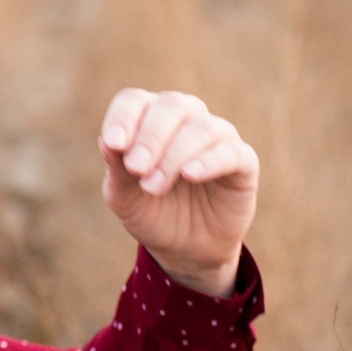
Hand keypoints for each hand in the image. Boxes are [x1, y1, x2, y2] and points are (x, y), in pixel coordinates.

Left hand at [97, 88, 258, 295]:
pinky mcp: (243, 162)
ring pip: (200, 127)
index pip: (135, 101)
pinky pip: (231, 151)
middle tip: (136, 169)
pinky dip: (209, 160)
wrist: (184, 249)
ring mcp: (217, 138)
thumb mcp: (124, 197)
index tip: (113, 144)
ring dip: (173, 155)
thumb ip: (116, 169)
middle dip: (150, 137)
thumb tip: (107, 142)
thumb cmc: (151, 213)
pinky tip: (189, 174)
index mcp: (150, 120)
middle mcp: (186, 120)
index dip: (123, 117)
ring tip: (154, 186)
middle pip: (171, 106)